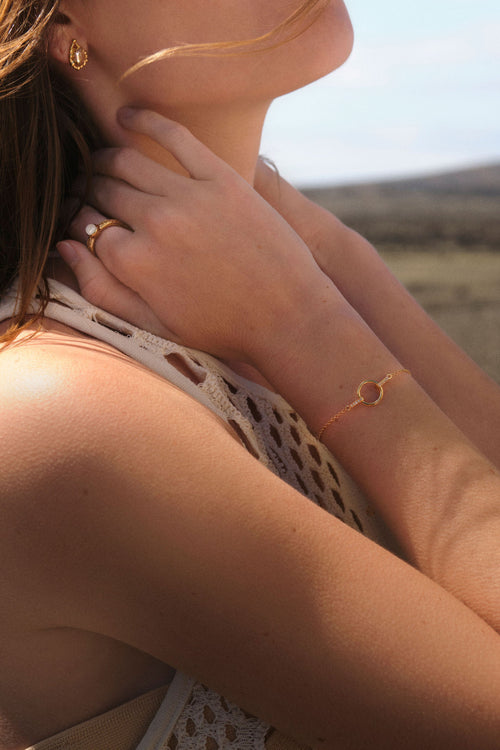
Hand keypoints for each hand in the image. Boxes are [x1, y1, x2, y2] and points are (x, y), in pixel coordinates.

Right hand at [58, 108, 332, 362]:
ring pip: (126, 162)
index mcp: (133, 263)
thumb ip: (102, 290)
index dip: (84, 225)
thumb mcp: (154, 325)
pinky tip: (128, 117)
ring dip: (106, 159)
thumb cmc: (220, 328)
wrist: (287, 316)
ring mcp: (188, 197)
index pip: (88, 228)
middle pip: (104, 191)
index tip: (90, 223)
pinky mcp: (221, 179)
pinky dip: (145, 119)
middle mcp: (154, 224)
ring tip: (104, 163)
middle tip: (93, 191)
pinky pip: (173, 135)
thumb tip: (65, 248)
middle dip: (91, 190)